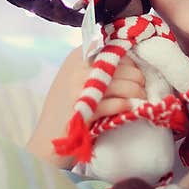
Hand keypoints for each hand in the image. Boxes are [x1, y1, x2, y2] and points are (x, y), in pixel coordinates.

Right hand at [26, 48, 144, 167]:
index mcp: (76, 56)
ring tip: (140, 99)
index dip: (129, 61)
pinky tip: (129, 109)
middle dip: (137, 78)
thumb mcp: (77, 80)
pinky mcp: (84, 109)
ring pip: (121, 84)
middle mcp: (77, 68)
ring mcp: (79, 88)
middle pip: (121, 66)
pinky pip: (114, 104)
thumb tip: (131, 63)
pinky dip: (125, 106)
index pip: (113, 49)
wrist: (46, 140)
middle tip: (142, 89)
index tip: (136, 72)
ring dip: (136, 93)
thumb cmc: (66, 109)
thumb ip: (97, 68)